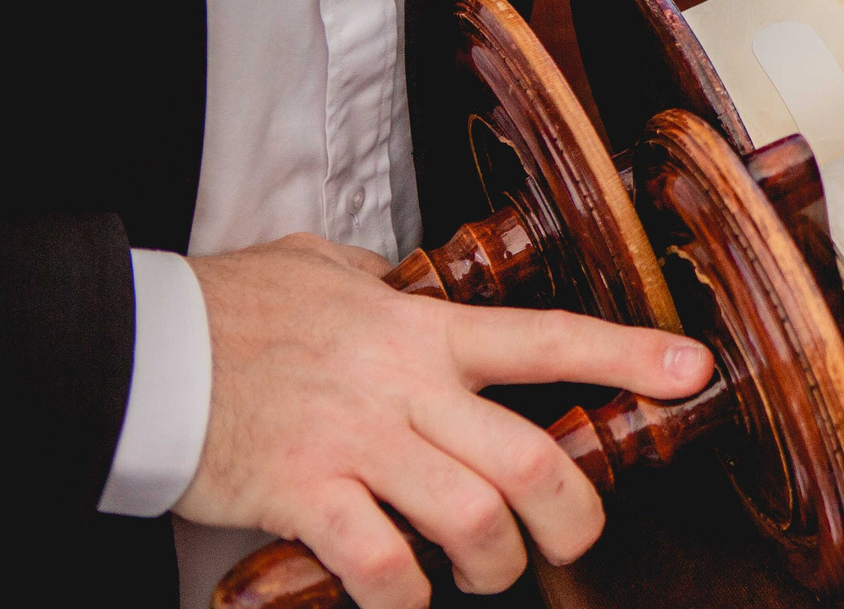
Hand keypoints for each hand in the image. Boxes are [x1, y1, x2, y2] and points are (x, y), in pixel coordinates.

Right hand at [178, 235, 713, 608]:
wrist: (146, 348)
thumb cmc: (236, 308)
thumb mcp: (326, 269)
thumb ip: (379, 278)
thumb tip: (394, 271)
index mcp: (424, 328)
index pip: (550, 337)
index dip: (631, 356)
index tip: (695, 372)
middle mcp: (406, 384)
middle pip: (532, 457)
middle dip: (572, 514)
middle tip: (570, 538)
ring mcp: (358, 441)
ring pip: (474, 514)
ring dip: (492, 561)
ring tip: (482, 570)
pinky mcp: (302, 494)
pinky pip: (379, 562)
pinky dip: (403, 593)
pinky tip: (401, 594)